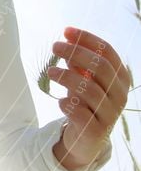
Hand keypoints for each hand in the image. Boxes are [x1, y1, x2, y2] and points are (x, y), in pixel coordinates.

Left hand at [47, 26, 130, 166]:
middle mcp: (120, 94)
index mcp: (120, 77)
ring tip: (50, 71)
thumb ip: (78, 61)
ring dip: (67, 77)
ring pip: (90, 89)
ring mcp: (110, 114)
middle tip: (54, 46)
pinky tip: (60, 100)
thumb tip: (67, 37)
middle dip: (75, 52)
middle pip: (100, 66)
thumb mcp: (82, 79)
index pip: (107, 51)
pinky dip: (68, 104)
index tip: (66, 31)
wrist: (86, 140)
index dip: (86, 39)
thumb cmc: (85, 102)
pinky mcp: (96, 131)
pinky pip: (81, 113)